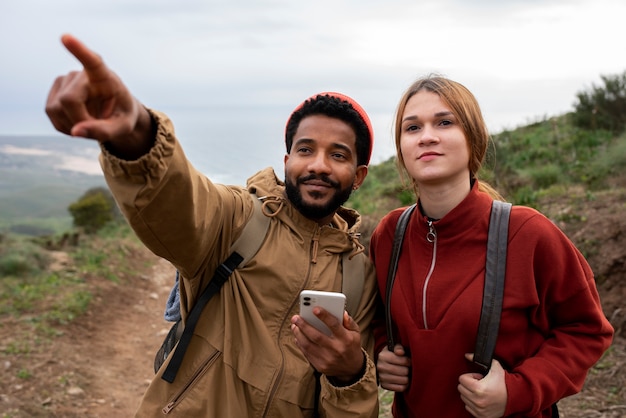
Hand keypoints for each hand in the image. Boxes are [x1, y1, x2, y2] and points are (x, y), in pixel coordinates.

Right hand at [45, 34, 152, 158]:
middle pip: (69, 100)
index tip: (66, 37)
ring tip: (91, 124)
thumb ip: (105, 131)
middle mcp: (81, 73)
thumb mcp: (123, 127)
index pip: (92, 61)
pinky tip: (79, 123)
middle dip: (80, 121)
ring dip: (72, 125)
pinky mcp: (54, 91)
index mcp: (104, 76)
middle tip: (98, 129)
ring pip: (56, 109)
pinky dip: (65, 126)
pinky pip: (51, 114)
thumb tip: (75, 131)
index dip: (78, 50)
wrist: (115, 112)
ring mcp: (65, 80)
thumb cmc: (122, 115)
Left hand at [291, 309, 363, 382]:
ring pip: (308, 345)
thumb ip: (349, 321)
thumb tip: (342, 312)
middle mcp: (336, 349)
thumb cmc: (351, 345)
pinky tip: (297, 336)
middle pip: (317, 336)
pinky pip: (307, 353)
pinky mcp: (320, 366)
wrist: (352, 369)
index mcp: (346, 339)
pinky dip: (300, 344)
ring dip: (299, 334)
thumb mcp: (356, 333)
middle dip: (304, 325)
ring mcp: (327, 359)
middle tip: (295, 317)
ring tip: (294, 325)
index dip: (324, 316)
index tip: (314, 308)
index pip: (334, 325)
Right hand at [376, 344, 410, 391]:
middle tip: (408, 368)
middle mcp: (380, 367)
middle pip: (404, 371)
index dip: (409, 361)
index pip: (403, 361)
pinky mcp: (384, 386)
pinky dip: (405, 385)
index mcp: (383, 356)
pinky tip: (403, 380)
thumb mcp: (394, 348)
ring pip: (403, 380)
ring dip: (407, 377)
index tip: (409, 361)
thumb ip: (399, 348)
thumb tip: (401, 352)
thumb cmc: (392, 354)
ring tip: (406, 374)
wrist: (382, 364)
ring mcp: (381, 377)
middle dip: (408, 369)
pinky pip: (400, 388)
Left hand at [458, 353, 506, 417]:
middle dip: (468, 384)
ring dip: (469, 393)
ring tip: (481, 391)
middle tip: (479, 384)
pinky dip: (472, 402)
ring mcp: (478, 409)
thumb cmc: (505, 383)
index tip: (478, 378)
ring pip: (463, 398)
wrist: (515, 398)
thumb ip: (479, 359)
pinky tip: (481, 399)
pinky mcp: (480, 416)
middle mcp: (477, 400)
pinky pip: (468, 407)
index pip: (461, 379)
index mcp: (478, 388)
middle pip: (460, 388)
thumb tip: (467, 355)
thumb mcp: (495, 367)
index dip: (470, 376)